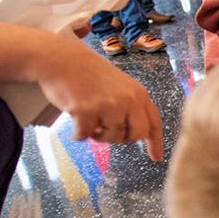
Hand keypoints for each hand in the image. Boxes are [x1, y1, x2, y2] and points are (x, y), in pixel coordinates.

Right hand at [36, 36, 164, 157]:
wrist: (61, 59)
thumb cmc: (88, 74)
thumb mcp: (120, 86)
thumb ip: (129, 106)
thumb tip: (132, 134)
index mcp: (139, 93)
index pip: (153, 122)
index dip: (155, 142)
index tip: (156, 158)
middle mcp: (128, 100)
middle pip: (135, 135)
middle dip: (121, 138)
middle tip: (105, 130)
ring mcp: (109, 106)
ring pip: (110, 137)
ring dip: (97, 133)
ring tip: (89, 116)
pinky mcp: (87, 111)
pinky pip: (84, 136)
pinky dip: (78, 133)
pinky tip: (74, 116)